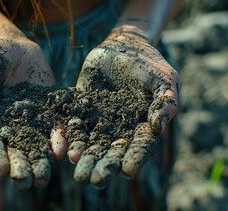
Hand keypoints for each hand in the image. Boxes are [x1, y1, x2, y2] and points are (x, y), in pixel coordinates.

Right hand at [0, 36, 59, 188]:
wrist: (13, 43)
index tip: (2, 170)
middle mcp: (12, 125)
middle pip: (16, 151)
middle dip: (21, 167)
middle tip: (26, 182)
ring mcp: (32, 119)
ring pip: (38, 145)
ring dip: (41, 161)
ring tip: (45, 176)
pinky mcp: (50, 109)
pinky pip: (56, 126)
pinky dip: (59, 139)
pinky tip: (63, 150)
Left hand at [69, 33, 179, 186]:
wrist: (122, 46)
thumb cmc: (149, 62)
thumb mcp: (163, 79)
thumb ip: (165, 101)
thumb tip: (158, 127)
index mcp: (142, 126)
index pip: (139, 146)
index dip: (135, 158)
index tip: (128, 172)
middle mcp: (120, 129)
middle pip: (112, 152)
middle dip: (104, 166)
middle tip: (95, 181)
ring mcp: (100, 121)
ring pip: (91, 143)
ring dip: (85, 158)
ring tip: (77, 172)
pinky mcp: (82, 110)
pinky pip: (74, 126)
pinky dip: (69, 138)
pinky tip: (62, 150)